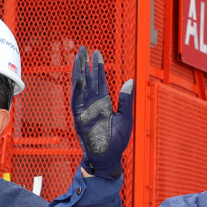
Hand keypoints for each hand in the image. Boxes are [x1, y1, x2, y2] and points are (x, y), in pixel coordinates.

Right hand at [70, 46, 133, 179]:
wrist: (107, 158)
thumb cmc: (117, 141)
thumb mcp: (126, 118)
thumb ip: (126, 100)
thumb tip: (130, 81)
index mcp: (104, 103)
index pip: (100, 80)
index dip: (98, 67)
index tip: (96, 53)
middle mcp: (93, 104)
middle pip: (88, 79)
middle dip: (86, 64)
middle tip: (83, 48)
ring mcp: (85, 110)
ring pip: (80, 86)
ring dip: (79, 72)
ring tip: (78, 57)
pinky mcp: (79, 118)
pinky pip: (77, 101)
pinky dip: (77, 89)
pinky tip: (78, 77)